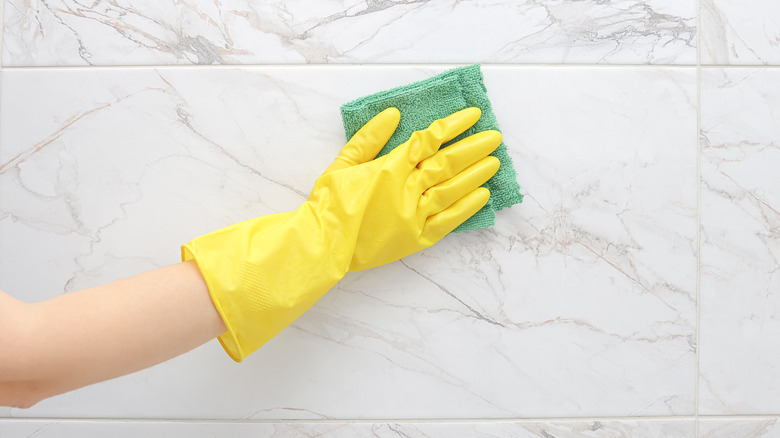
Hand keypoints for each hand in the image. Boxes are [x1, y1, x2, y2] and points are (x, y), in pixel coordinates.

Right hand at [182, 107, 500, 360]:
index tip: (473, 115)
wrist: (322, 244)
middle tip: (495, 136)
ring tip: (495, 162)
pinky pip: (448, 220)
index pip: (428, 140)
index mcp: (388, 168)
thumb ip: (369, 138)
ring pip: (452, 189)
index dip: (453, 126)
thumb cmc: (329, 203)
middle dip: (473, 147)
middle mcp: (406, 190)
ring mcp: (414, 216)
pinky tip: (483, 195)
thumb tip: (394, 114)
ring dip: (476, 174)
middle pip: (447, 163)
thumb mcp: (343, 163)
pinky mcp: (417, 239)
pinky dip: (467, 207)